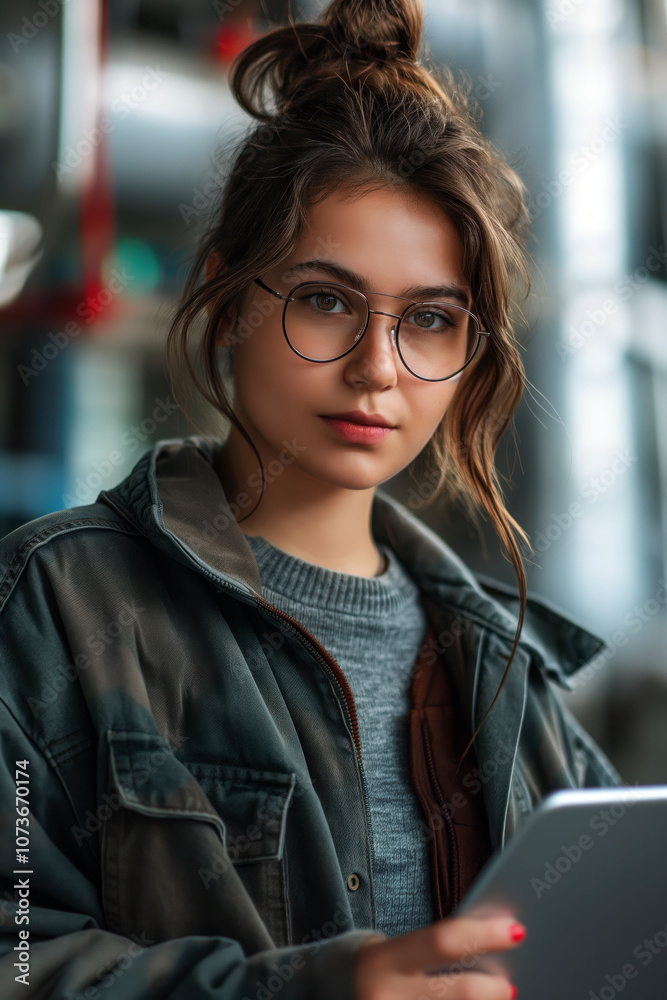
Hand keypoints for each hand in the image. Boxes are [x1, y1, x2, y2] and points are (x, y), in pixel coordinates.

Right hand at [353, 915, 524, 998]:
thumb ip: (432, 951)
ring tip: (491, 997)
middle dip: (493, 990)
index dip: (484, 935)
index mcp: (382, 961)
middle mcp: (385, 997)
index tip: (516, 930)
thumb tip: (486, 950)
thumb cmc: (369, 968)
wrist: (324, 994)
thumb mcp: (392, 950)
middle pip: (460, 994)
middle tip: (508, 984)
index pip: (442, 941)